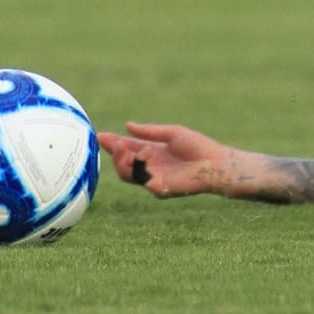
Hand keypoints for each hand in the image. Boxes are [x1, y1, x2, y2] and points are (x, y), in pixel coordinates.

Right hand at [98, 122, 229, 197]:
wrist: (213, 162)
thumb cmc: (196, 146)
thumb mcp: (171, 133)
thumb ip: (150, 131)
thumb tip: (127, 125)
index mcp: (152, 151)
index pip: (128, 148)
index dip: (113, 143)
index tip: (99, 136)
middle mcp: (149, 166)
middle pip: (123, 162)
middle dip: (113, 151)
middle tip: (109, 141)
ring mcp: (152, 178)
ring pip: (126, 174)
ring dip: (121, 160)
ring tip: (123, 146)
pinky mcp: (158, 188)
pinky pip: (140, 179)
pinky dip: (139, 165)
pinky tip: (145, 152)